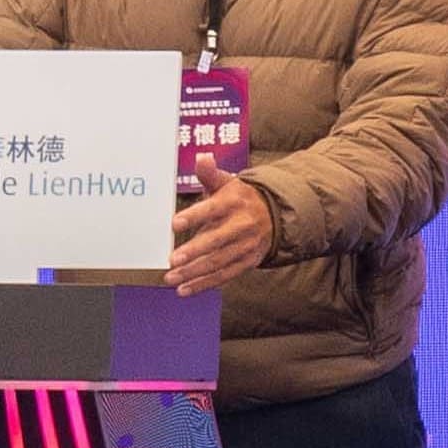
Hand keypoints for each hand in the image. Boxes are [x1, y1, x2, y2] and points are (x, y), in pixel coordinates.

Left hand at [162, 174, 279, 293]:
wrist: (275, 215)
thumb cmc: (240, 198)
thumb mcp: (228, 183)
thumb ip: (210, 174)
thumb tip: (202, 157)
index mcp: (234, 202)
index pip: (212, 209)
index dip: (194, 216)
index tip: (174, 223)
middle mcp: (242, 225)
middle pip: (216, 240)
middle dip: (194, 251)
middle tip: (172, 259)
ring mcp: (245, 245)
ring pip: (218, 261)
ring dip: (194, 272)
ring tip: (171, 278)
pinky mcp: (246, 261)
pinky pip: (225, 275)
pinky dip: (204, 284)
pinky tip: (184, 289)